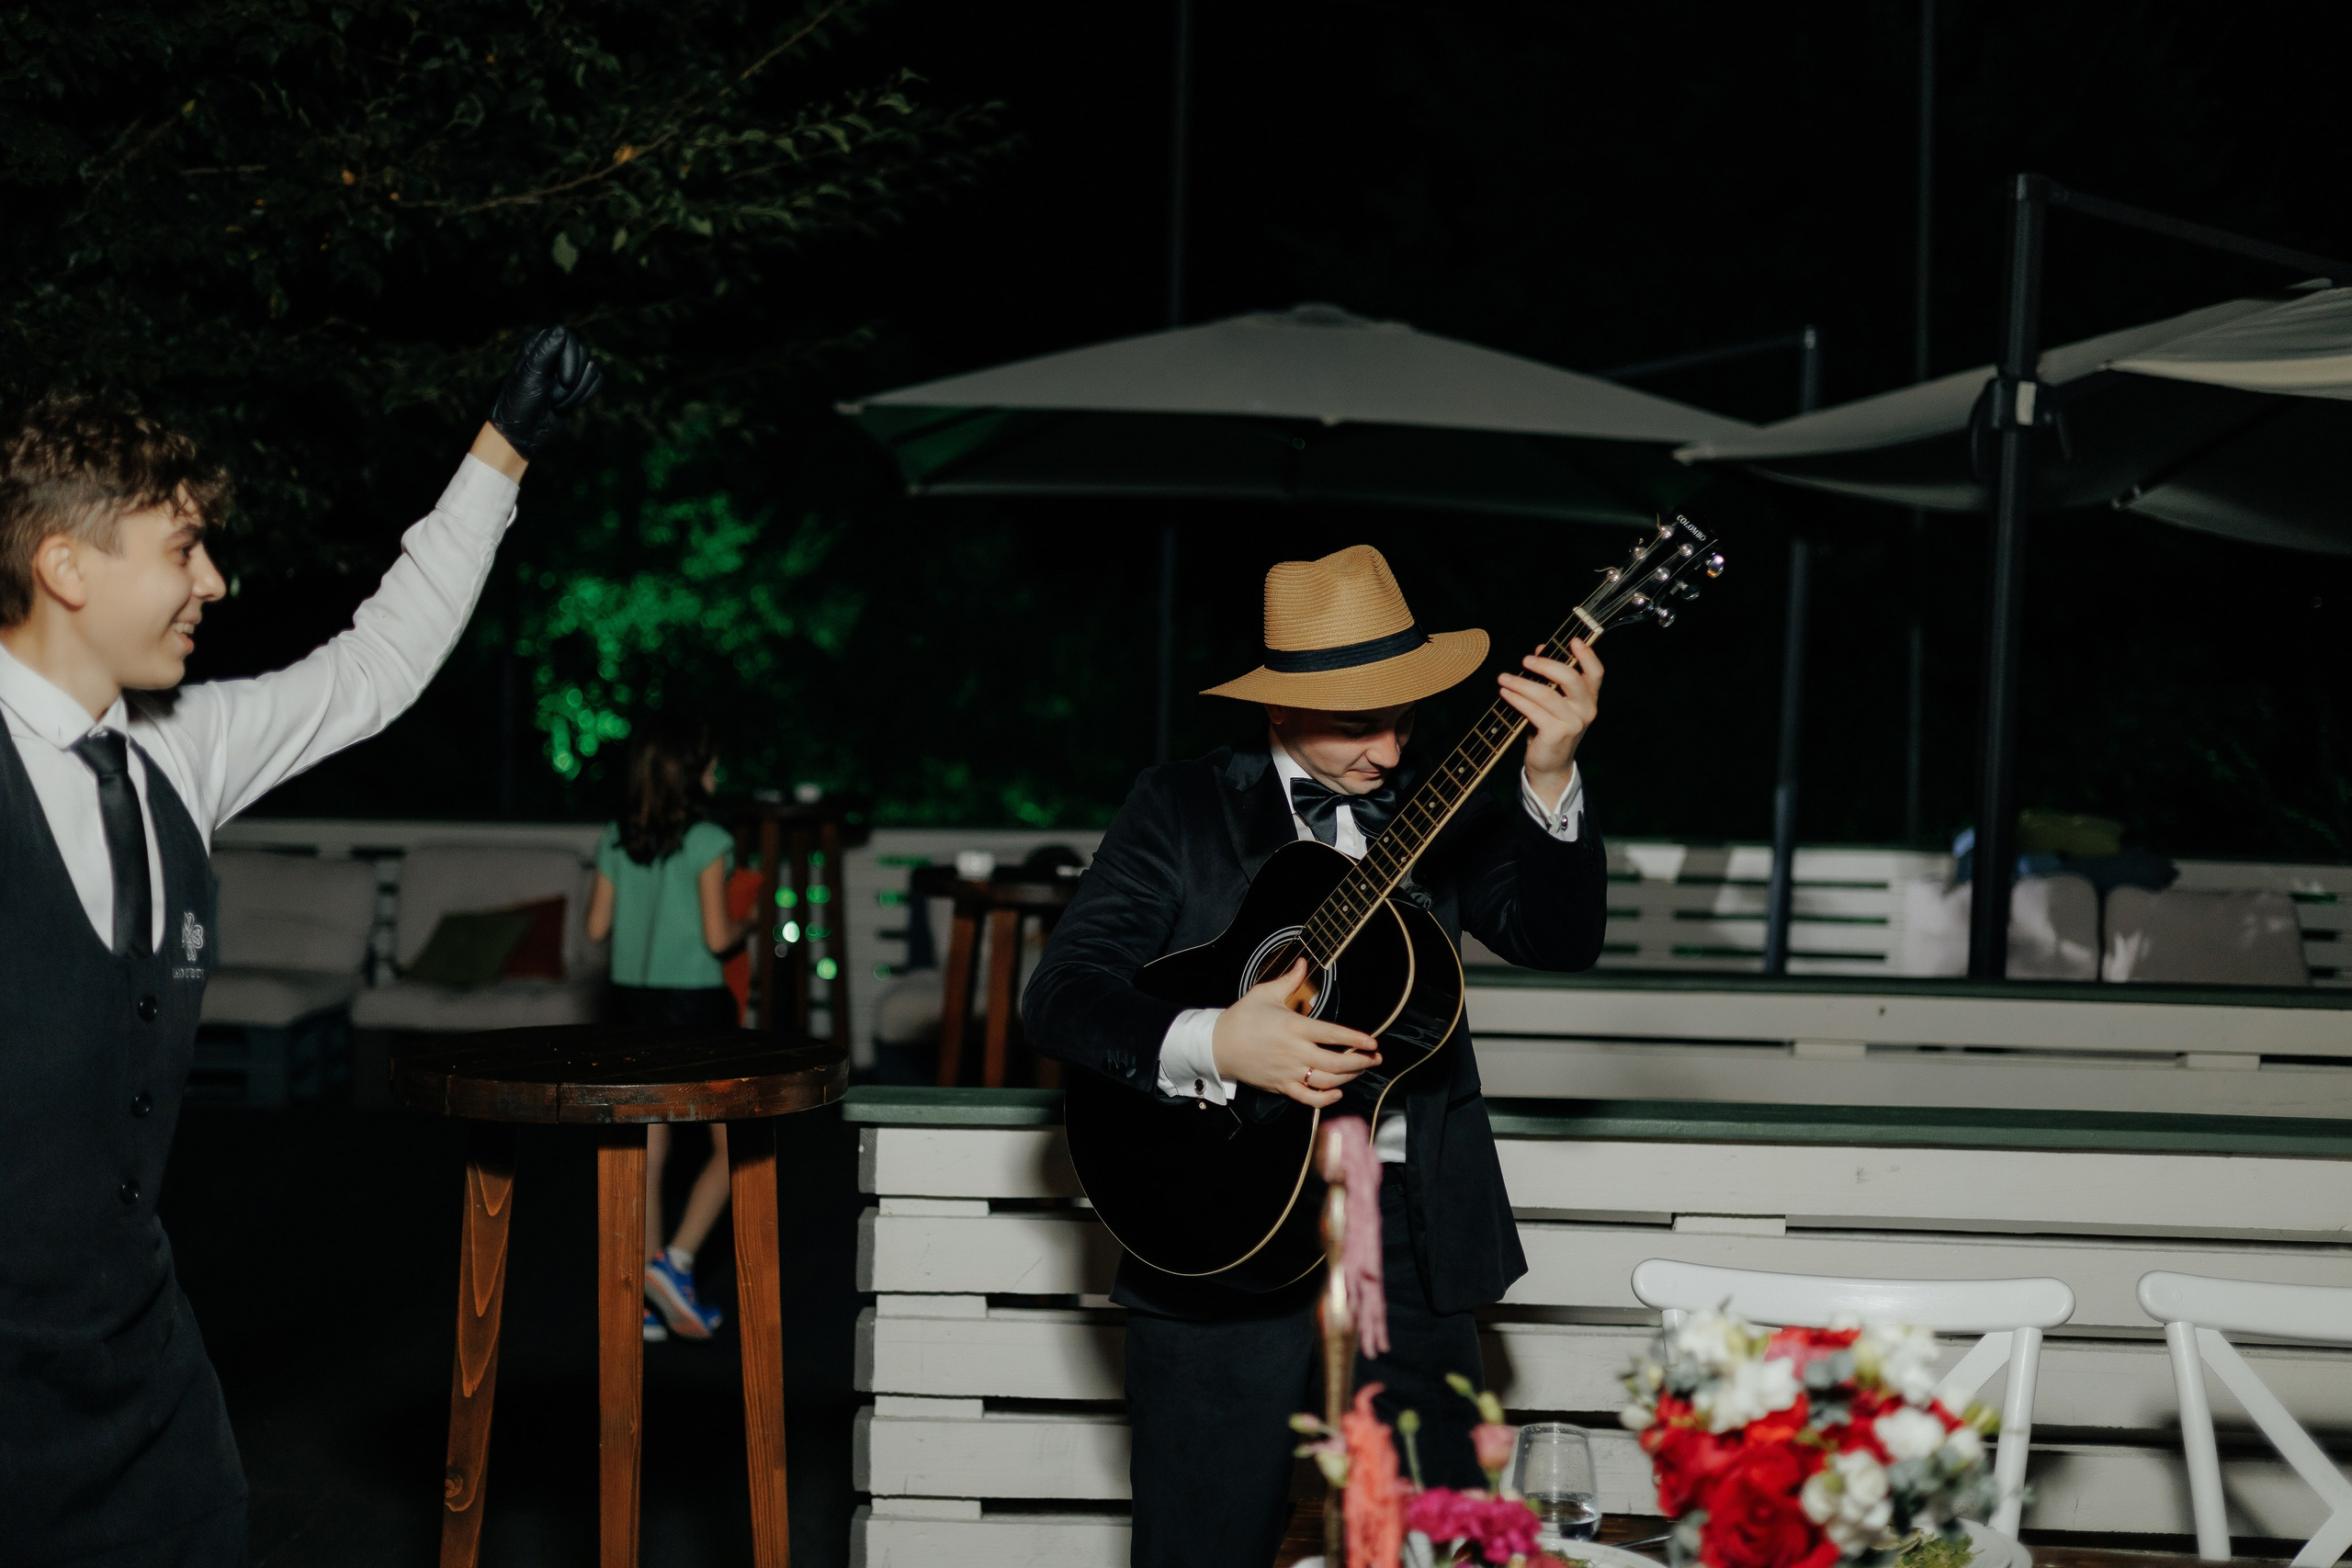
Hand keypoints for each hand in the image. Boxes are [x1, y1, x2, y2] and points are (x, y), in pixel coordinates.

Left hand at [488, 325, 604, 458]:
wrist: (524, 433)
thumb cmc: (520, 403)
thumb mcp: (530, 377)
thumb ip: (544, 352)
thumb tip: (560, 329)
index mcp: (539, 346)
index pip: (567, 338)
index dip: (571, 359)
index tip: (564, 380)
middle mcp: (555, 354)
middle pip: (583, 353)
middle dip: (572, 379)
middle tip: (553, 395)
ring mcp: (568, 370)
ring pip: (591, 369)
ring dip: (576, 392)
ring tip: (556, 402)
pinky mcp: (578, 386)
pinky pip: (597, 381)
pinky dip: (586, 395)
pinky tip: (569, 404)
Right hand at [1211, 958, 1381, 1108]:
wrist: (1217, 1045)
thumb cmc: (1241, 1018)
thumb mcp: (1264, 993)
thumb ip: (1289, 980)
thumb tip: (1303, 962)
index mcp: (1294, 1027)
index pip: (1333, 1034)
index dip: (1356, 1039)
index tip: (1373, 1041)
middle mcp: (1295, 1052)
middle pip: (1337, 1062)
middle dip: (1362, 1061)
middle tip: (1375, 1058)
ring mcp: (1289, 1071)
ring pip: (1327, 1081)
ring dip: (1349, 1078)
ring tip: (1361, 1070)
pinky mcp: (1281, 1086)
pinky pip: (1308, 1098)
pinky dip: (1326, 1098)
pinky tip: (1337, 1092)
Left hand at [1500, 637, 1601, 808]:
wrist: (1551, 765)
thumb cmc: (1551, 728)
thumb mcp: (1554, 701)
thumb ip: (1550, 677)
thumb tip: (1539, 649)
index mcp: (1589, 698)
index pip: (1596, 673)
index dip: (1587, 655)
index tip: (1573, 640)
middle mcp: (1587, 709)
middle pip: (1570, 678)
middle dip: (1545, 665)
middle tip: (1525, 660)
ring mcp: (1574, 723)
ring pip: (1546, 695)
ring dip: (1522, 683)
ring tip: (1504, 678)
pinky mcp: (1557, 734)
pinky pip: (1534, 711)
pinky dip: (1517, 699)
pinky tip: (1505, 693)